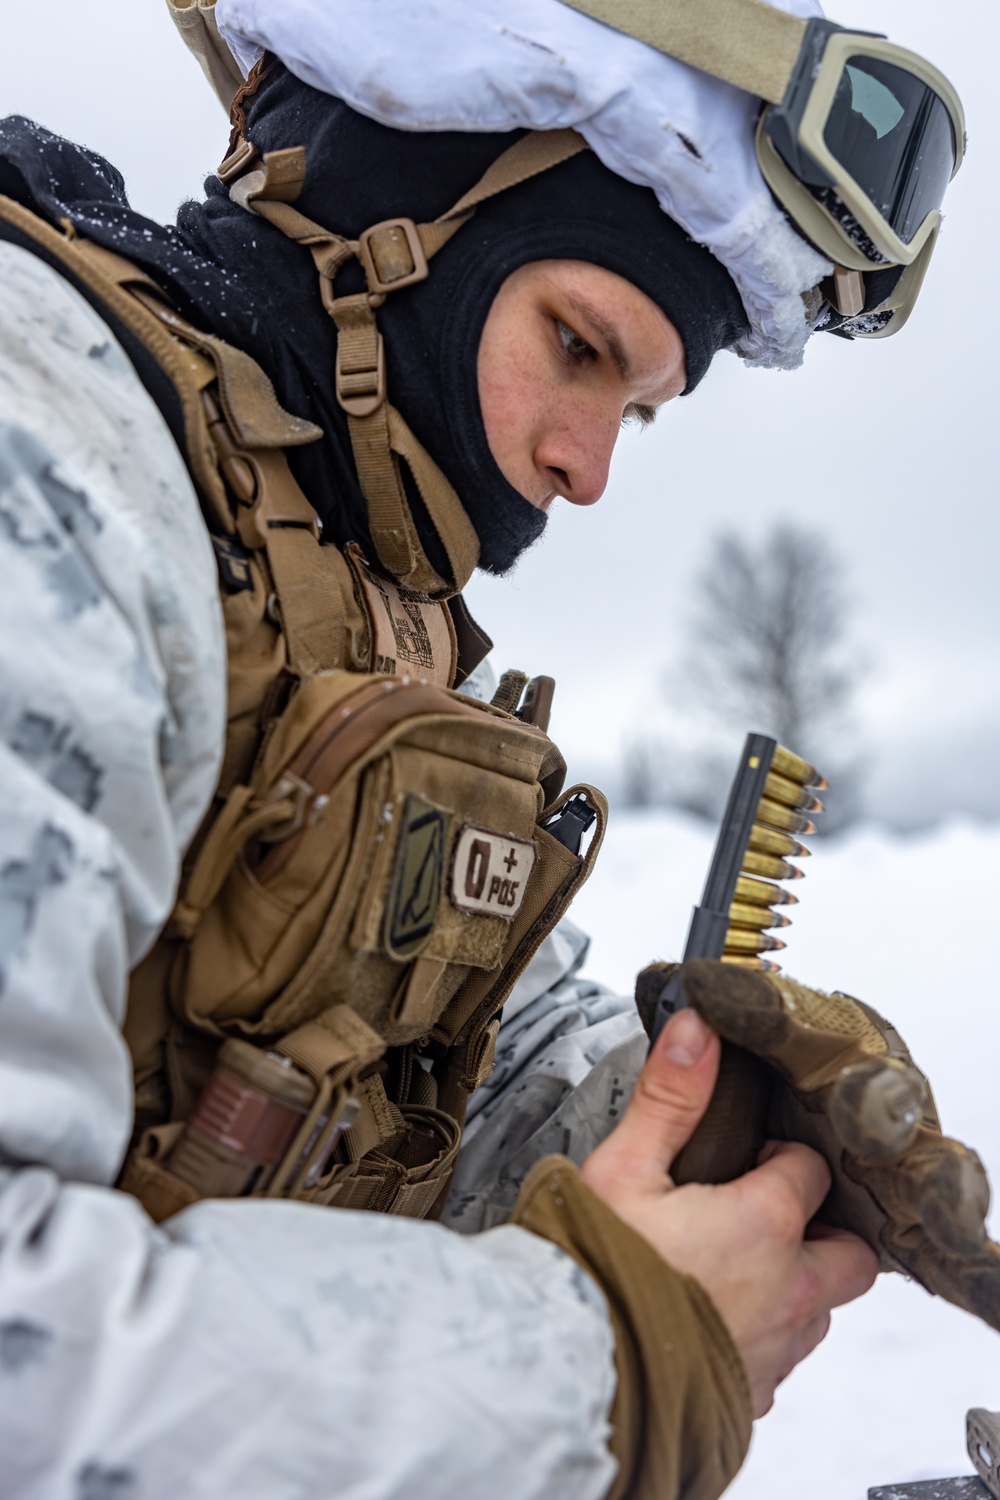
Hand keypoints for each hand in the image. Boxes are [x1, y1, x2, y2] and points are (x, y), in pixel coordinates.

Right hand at [580, 1007, 877, 1415]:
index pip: (811, 1171)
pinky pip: (780, 1360)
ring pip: (819, 1312)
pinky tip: (712, 1319)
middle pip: (851, 1253)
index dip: (780, 1158)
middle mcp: (789, 1292)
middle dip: (822, 1230)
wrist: (570, 1371)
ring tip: (733, 1268)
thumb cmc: (594, 1268)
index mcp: (765, 1225)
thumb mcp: (624, 1167)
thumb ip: (670, 1097)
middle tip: (765, 1217)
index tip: (746, 1159)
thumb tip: (698, 1027)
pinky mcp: (753, 1397)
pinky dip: (762, 1337)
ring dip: (793, 1286)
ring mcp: (776, 1352)